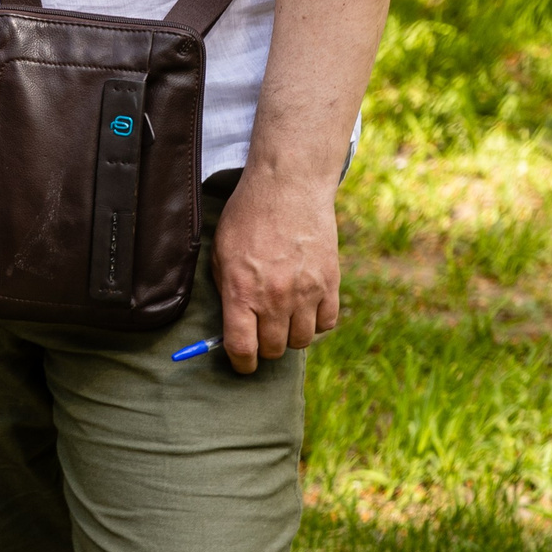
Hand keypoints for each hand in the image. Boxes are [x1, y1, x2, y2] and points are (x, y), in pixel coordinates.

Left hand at [212, 172, 339, 373]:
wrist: (288, 187)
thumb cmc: (248, 216)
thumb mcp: (221, 251)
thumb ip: (225, 289)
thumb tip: (231, 323)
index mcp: (241, 290)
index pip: (242, 348)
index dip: (240, 364)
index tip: (242, 364)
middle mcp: (274, 297)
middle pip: (273, 350)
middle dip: (264, 348)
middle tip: (261, 334)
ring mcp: (306, 292)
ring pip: (301, 341)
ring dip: (290, 336)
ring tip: (283, 318)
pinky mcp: (330, 284)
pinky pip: (327, 323)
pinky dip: (316, 322)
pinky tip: (305, 307)